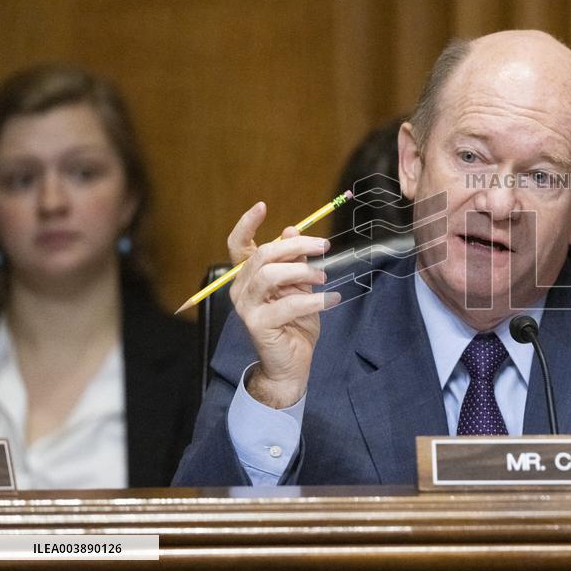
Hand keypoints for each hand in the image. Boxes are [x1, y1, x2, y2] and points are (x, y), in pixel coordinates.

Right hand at [227, 202, 339, 407]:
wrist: (291, 364)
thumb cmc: (295, 324)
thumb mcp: (299, 287)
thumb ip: (295, 261)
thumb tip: (292, 230)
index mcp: (248, 276)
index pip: (237, 245)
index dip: (247, 224)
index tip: (262, 205)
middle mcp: (241, 289)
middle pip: (263, 254)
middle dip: (296, 246)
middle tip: (324, 246)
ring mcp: (247, 307)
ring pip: (271, 275)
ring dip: (304, 272)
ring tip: (325, 278)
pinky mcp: (258, 324)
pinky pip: (288, 304)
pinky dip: (315, 300)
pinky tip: (332, 299)